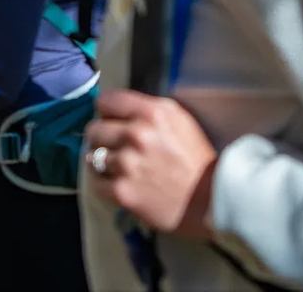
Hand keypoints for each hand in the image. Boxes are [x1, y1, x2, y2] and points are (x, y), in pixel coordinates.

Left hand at [84, 89, 217, 237]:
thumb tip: (115, 109)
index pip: (106, 101)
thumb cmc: (196, 159)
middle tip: (115, 148)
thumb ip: (146, 110)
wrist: (211, 201)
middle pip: (94, 129)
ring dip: (102, 163)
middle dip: (102, 138)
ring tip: (118, 168)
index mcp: (152, 113)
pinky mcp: (123, 191)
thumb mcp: (178, 119)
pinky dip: (104, 184)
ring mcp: (127, 164)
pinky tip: (118, 184)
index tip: (112, 121)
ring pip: (91, 156)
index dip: (107, 112)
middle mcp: (136, 134)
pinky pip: (95, 183)